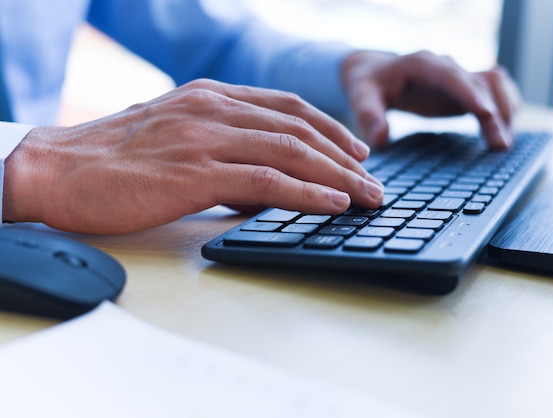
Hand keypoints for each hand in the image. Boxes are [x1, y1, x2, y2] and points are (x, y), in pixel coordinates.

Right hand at [3, 79, 383, 233]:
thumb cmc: (112, 158)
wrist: (55, 170)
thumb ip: (221, 147)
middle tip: (373, 180)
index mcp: (210, 97)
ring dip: (337, 176)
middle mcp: (213, 109)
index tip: (354, 151)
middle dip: (344, 156)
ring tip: (367, 197)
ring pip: (291, 151)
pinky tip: (333, 204)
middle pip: (299, 129)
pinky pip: (266, 180)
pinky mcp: (195, 173)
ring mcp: (205, 138)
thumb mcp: (175, 137)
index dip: (329, 129)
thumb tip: (264, 178)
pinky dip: (307, 192)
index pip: (286, 108)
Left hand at [341, 50, 521, 148]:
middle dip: (493, 113)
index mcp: (422, 65)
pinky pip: (495, 90)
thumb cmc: (367, 85)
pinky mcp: (465, 89)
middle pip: (479, 84)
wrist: (374, 73)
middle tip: (500, 145)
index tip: (485, 114)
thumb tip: (380, 139)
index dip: (470, 93)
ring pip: (494, 84)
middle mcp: (446, 66)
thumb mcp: (361, 99)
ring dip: (505, 110)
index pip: (451, 76)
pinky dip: (505, 107)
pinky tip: (508, 130)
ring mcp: (458, 77)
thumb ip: (369, 117)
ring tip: (505, 143)